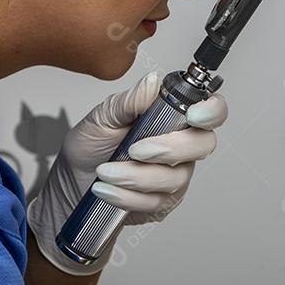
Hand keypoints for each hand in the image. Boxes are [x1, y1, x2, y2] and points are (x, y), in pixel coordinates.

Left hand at [26, 69, 227, 275]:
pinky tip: (106, 190)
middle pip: (204, 144)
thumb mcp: (103, 117)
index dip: (212, 111)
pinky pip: (156, 201)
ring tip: (105, 172)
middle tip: (135, 149)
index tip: (192, 115)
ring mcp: (175, 175)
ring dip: (137, 176)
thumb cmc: (91, 148)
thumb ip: (130, 100)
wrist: (72, 185)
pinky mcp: (163, 202)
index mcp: (174, 117)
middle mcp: (182, 145)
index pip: (212, 110)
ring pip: (176, 177)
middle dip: (169, 148)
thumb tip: (153, 81)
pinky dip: (127, 196)